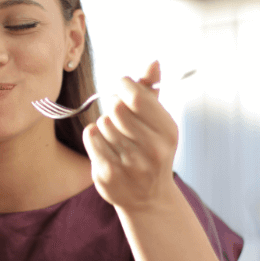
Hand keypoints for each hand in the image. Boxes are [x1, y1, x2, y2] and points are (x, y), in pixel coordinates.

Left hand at [82, 60, 178, 210]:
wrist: (148, 199)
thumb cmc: (152, 150)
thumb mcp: (159, 122)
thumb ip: (152, 90)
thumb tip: (153, 61)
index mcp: (167, 131)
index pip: (136, 96)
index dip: (123, 85)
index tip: (122, 87)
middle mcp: (152, 149)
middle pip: (116, 108)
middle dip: (113, 106)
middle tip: (118, 114)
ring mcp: (130, 164)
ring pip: (102, 122)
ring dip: (105, 125)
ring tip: (117, 137)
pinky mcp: (108, 174)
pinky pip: (91, 137)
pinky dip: (94, 136)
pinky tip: (105, 146)